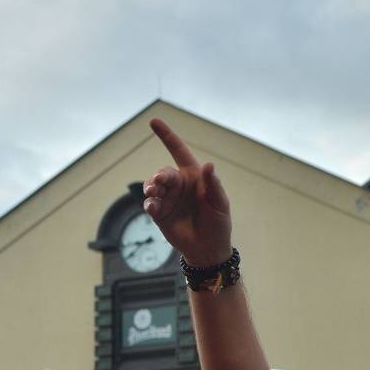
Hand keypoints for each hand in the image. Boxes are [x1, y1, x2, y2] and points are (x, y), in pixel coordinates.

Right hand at [144, 118, 232, 265]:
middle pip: (164, 172)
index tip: (153, 121)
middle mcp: (178, 184)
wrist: (209, 249)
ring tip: (154, 193)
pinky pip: (149, 203)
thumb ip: (213, 185)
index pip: (178, 151)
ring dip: (151, 187)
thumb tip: (208, 165)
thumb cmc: (218, 223)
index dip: (167, 136)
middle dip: (160, 175)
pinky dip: (149, 203)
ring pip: (152, 185)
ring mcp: (167, 197)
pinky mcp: (159, 212)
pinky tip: (153, 207)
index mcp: (193, 176)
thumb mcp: (220, 204)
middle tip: (160, 182)